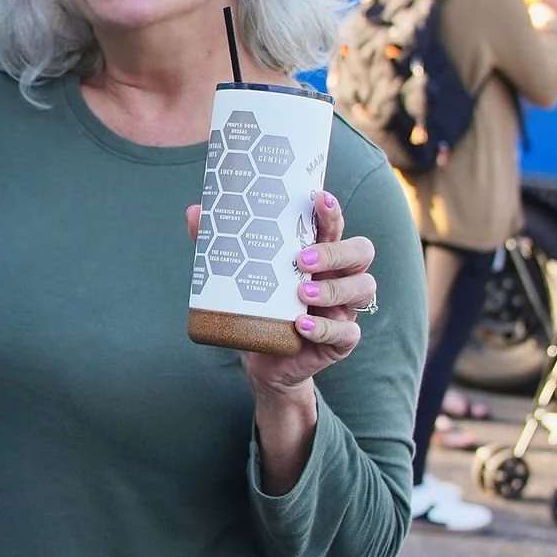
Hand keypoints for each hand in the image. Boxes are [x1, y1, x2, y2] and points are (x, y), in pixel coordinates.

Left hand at [183, 190, 378, 488]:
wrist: (262, 358)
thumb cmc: (259, 306)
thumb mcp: (241, 274)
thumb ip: (222, 244)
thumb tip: (194, 211)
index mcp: (322, 253)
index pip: (336, 226)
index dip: (332, 212)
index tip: (317, 198)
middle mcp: (340, 276)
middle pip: (361, 252)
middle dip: (336, 252)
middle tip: (302, 258)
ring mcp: (345, 308)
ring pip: (363, 288)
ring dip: (333, 288)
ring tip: (301, 291)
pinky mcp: (341, 340)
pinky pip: (347, 332)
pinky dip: (325, 328)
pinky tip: (301, 325)